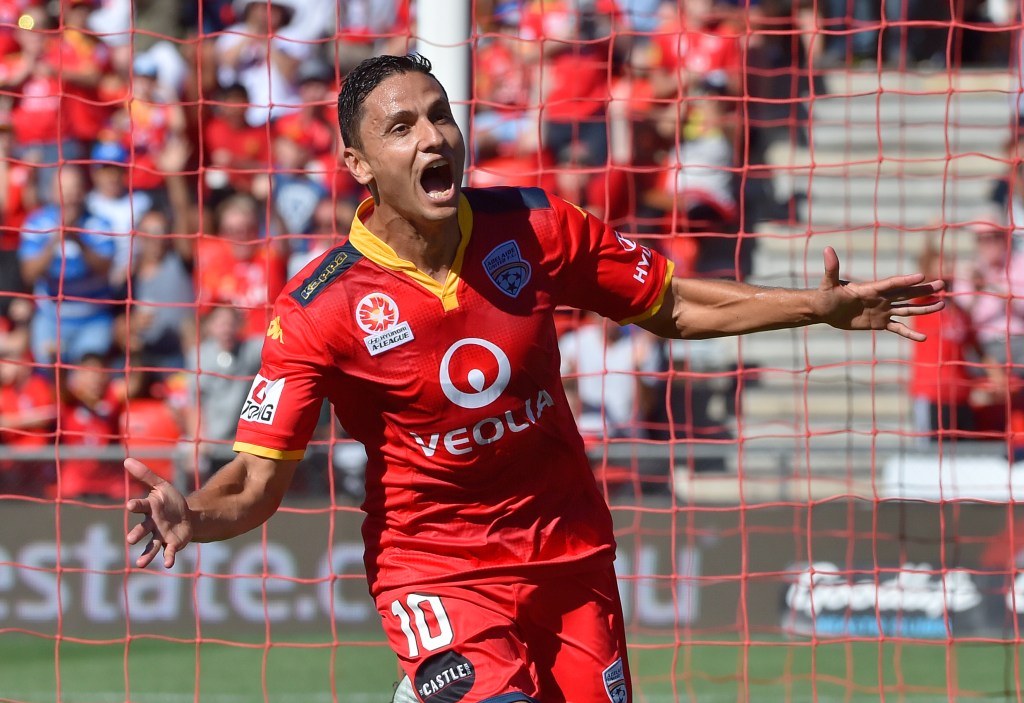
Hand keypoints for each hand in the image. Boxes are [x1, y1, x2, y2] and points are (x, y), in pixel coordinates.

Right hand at [124, 457, 192, 568]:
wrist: (187, 515)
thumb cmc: (169, 500)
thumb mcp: (161, 485)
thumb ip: (145, 475)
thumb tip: (127, 460)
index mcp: (149, 508)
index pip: (140, 506)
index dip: (136, 505)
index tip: (130, 505)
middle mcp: (151, 524)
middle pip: (142, 530)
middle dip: (136, 534)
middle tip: (130, 539)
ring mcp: (160, 536)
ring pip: (151, 546)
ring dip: (146, 555)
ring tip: (140, 564)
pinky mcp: (172, 544)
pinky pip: (168, 553)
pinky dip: (168, 558)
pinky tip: (167, 565)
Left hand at [817, 247, 944, 340]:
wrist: (824, 309)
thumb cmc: (825, 294)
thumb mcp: (828, 283)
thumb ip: (831, 268)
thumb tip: (827, 249)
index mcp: (870, 288)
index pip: (891, 283)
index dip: (904, 280)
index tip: (921, 276)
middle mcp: (880, 298)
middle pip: (906, 293)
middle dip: (924, 290)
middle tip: (942, 284)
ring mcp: (882, 310)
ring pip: (907, 308)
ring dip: (924, 307)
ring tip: (942, 304)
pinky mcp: (879, 323)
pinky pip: (898, 328)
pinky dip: (910, 333)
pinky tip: (924, 338)